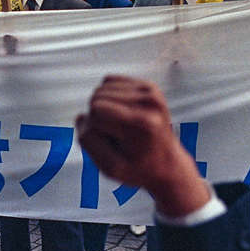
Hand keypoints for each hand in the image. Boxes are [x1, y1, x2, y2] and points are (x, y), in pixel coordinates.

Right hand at [76, 76, 209, 217]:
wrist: (168, 165)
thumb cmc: (139, 169)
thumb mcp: (110, 168)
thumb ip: (89, 143)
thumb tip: (81, 116)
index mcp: (141, 123)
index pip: (95, 110)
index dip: (94, 128)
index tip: (110, 143)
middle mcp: (149, 102)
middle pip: (97, 96)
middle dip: (98, 117)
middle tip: (117, 136)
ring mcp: (151, 92)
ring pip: (101, 88)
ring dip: (104, 107)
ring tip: (121, 126)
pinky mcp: (149, 86)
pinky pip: (110, 81)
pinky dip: (110, 97)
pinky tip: (122, 114)